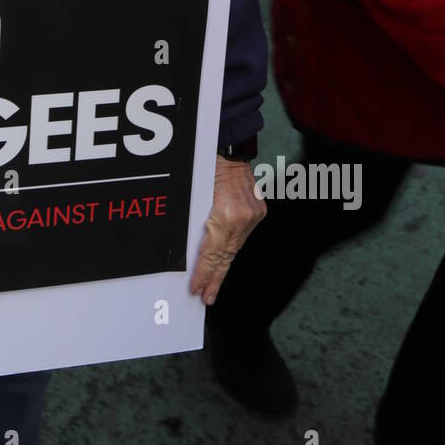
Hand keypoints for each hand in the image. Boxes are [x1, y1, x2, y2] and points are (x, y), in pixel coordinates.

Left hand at [189, 155, 265, 306]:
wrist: (230, 147)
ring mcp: (253, 215)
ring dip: (223, 266)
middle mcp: (242, 218)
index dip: (203, 274)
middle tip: (206, 297)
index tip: (195, 289)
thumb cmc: (206, 166)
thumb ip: (193, 223)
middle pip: (225, 257)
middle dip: (214, 279)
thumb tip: (186, 249)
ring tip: (213, 285)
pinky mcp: (258, 210)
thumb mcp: (192, 196)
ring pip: (235, 248)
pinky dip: (231, 249)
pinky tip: (224, 260)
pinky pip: (242, 236)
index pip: (211, 254)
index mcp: (224, 215)